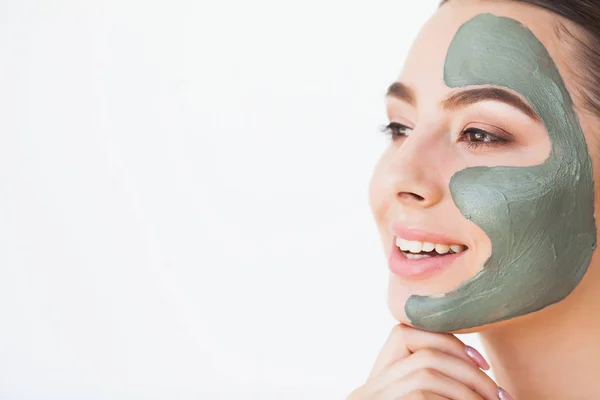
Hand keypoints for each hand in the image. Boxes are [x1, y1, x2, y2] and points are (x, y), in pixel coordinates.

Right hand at [347, 324, 512, 399]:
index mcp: (375, 388)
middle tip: (499, 394)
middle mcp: (368, 390)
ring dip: (467, 387)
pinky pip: (425, 395)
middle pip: (423, 355)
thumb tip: (481, 374)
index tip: (481, 362)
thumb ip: (436, 395)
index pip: (403, 337)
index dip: (446, 343)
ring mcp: (374, 399)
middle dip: (468, 370)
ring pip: (426, 370)